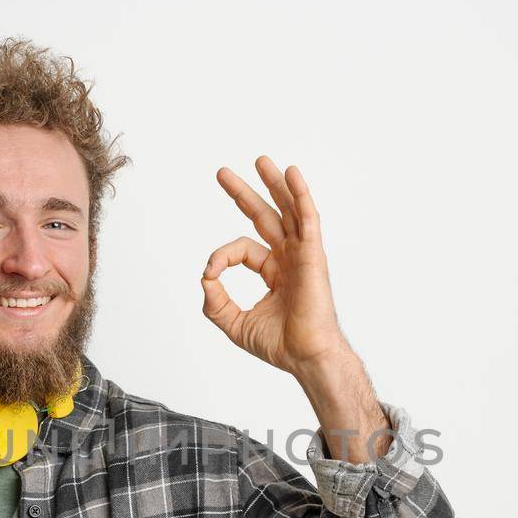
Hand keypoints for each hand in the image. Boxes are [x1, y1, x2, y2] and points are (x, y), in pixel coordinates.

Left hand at [201, 156, 350, 375]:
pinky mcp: (313, 255)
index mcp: (274, 272)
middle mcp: (289, 259)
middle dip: (244, 193)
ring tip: (261, 160)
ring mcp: (303, 255)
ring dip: (275, 184)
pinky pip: (307, 218)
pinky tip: (292, 173)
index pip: (242, 248)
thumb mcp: (235, 324)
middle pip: (266, 216)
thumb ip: (215, 302)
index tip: (209, 274)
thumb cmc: (280, 345)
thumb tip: (205, 277)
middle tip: (222, 173)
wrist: (304, 357)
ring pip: (288, 210)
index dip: (221, 256)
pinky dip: (300, 194)